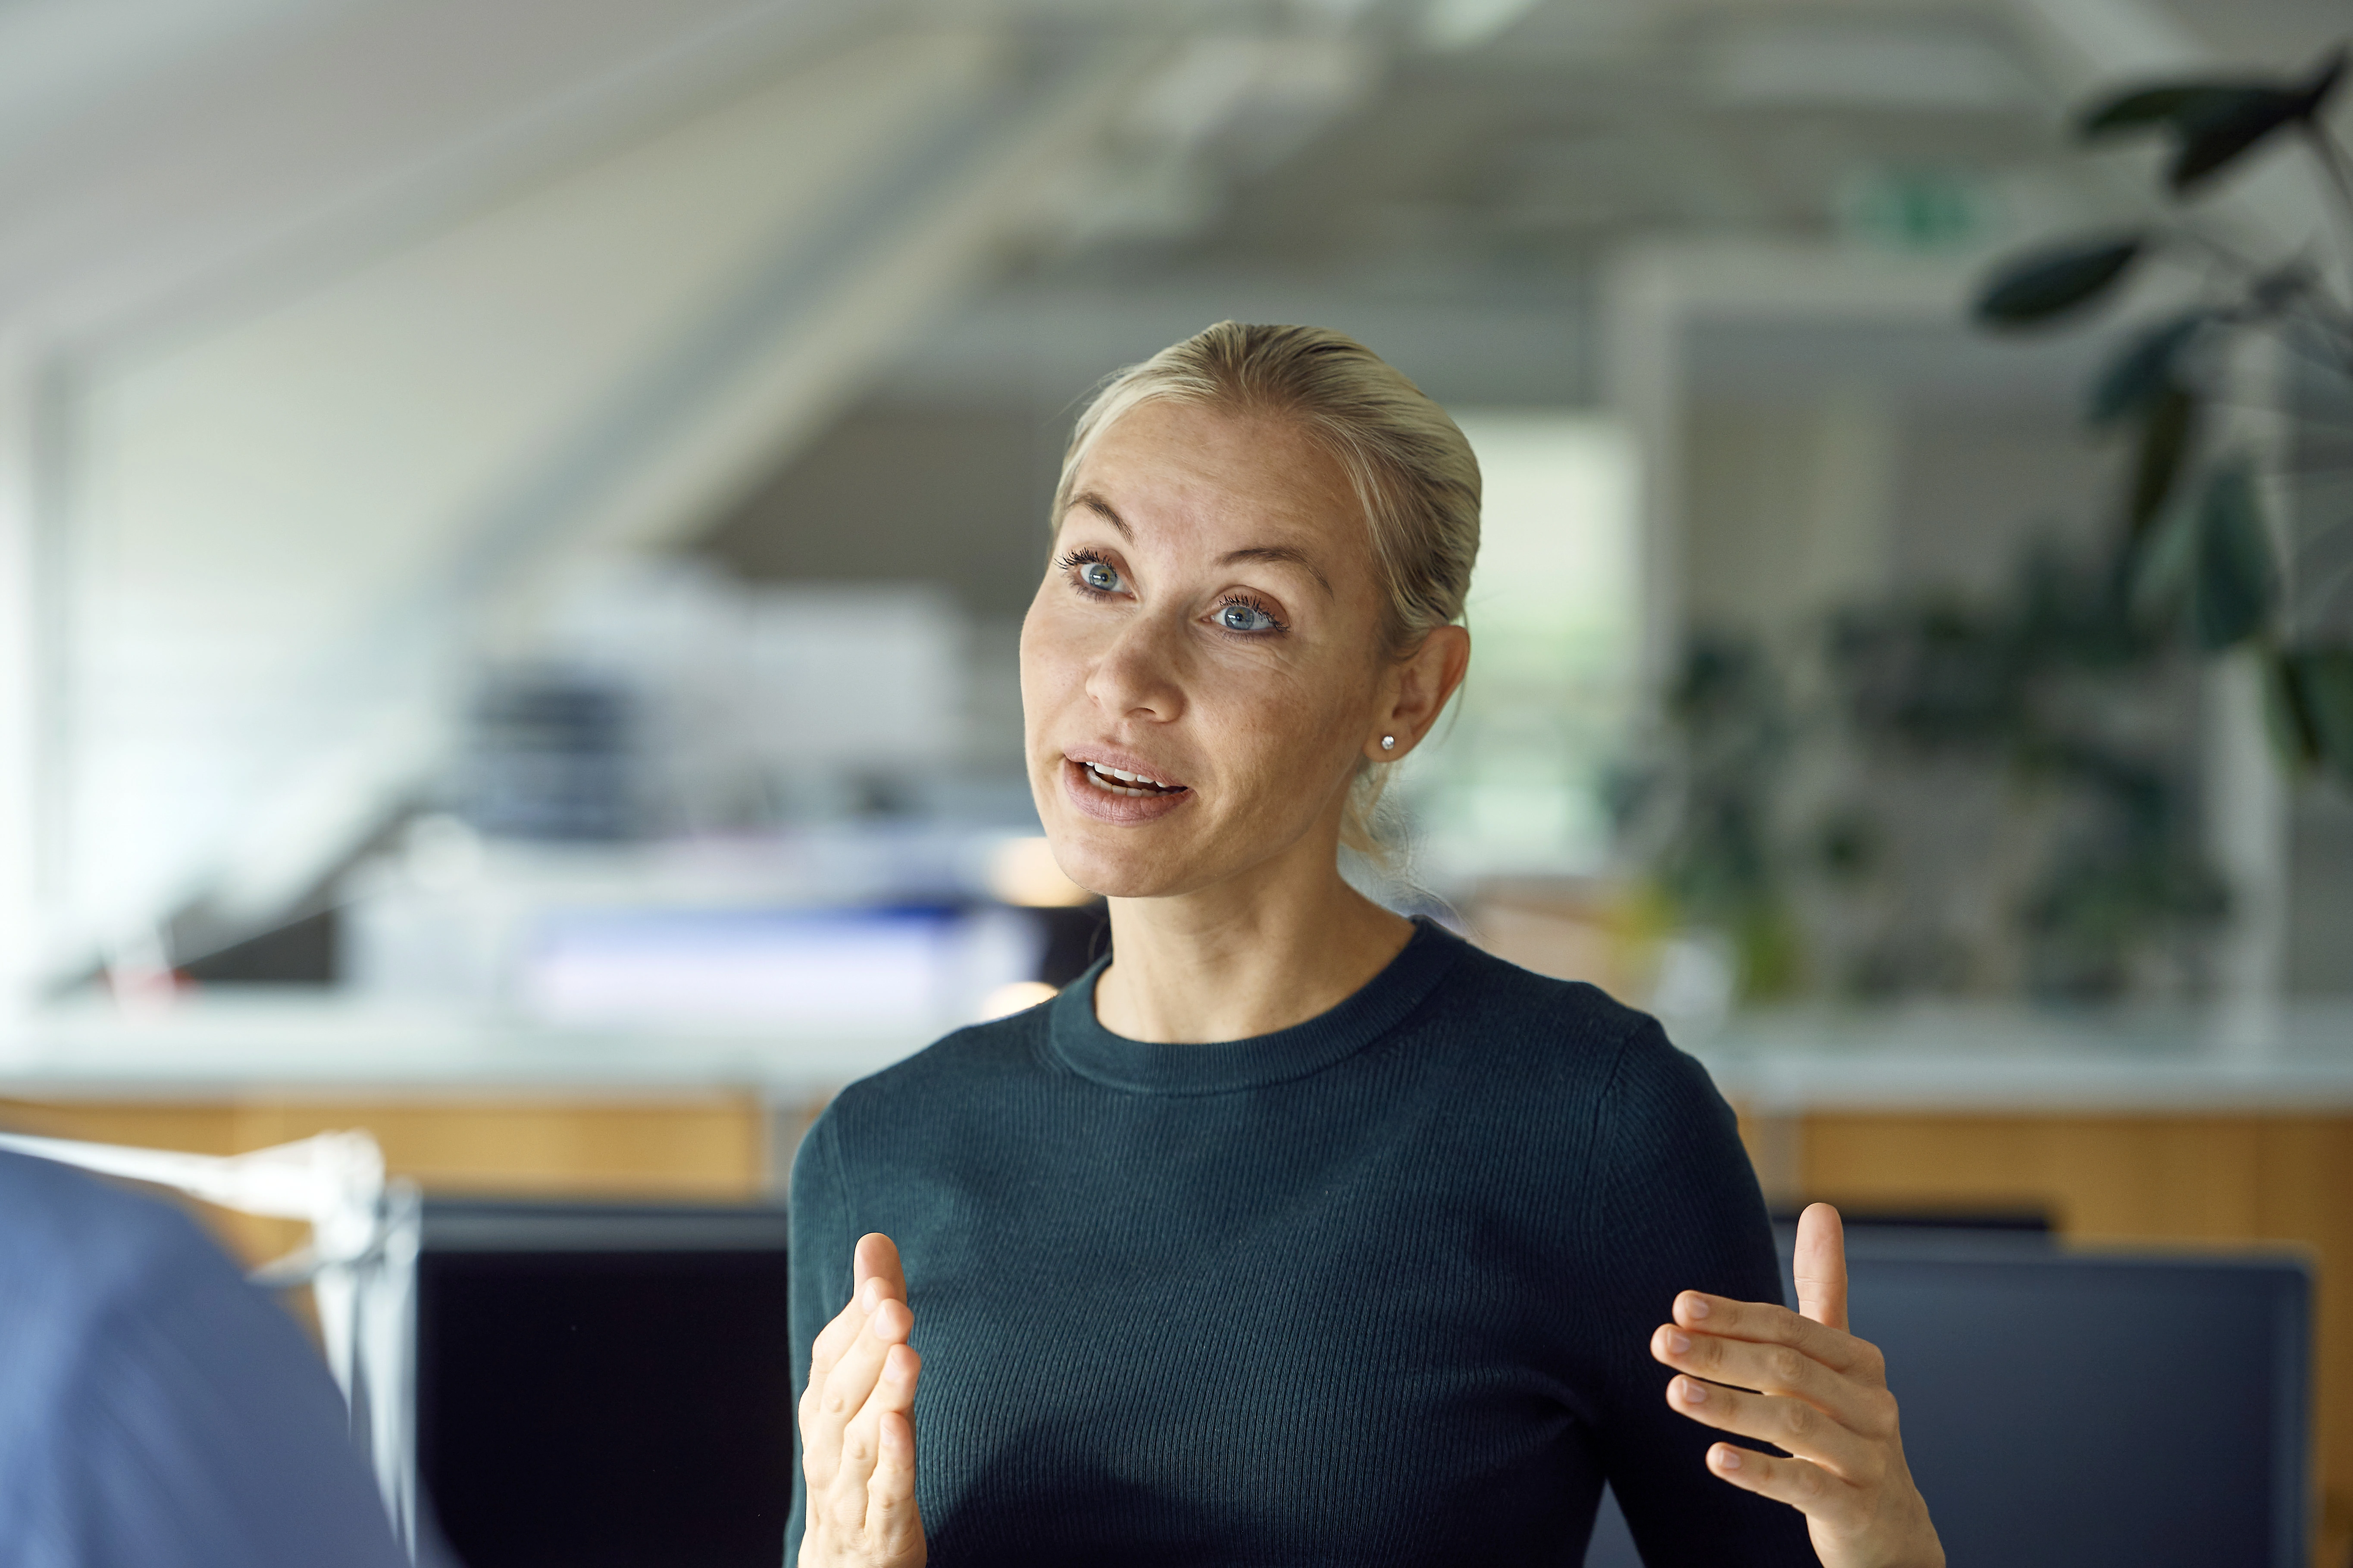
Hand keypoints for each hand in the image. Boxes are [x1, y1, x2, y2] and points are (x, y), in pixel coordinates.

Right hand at [798, 1233, 924, 1567]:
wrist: (844, 1564)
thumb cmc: (857, 1463)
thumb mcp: (865, 1389)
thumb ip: (873, 1318)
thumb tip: (875, 1241)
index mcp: (822, 1410)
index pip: (829, 1356)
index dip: (853, 1317)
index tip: (879, 1277)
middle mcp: (826, 1447)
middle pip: (841, 1393)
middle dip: (867, 1346)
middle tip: (894, 1305)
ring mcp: (850, 1491)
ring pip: (859, 1441)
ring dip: (883, 1394)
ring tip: (906, 1353)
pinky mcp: (881, 1527)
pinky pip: (884, 1492)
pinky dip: (892, 1461)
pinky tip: (902, 1427)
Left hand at [1651, 1204, 1943, 1567]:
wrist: (1890, 1527)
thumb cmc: (1845, 1427)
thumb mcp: (1836, 1361)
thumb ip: (1825, 1290)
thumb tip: (1820, 1207)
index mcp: (1860, 1363)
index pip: (1791, 1329)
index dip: (1735, 1316)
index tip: (1680, 1306)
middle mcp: (1871, 1406)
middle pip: (1788, 1371)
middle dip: (1722, 1354)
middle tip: (1662, 1342)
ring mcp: (1868, 1460)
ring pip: (1795, 1427)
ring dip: (1730, 1407)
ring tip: (1674, 1393)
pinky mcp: (1857, 1510)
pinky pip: (1806, 1488)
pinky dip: (1760, 1472)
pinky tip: (1715, 1458)